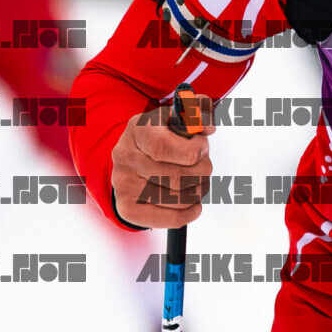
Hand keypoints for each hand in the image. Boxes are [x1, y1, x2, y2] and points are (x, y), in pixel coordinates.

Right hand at [112, 97, 210, 228]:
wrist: (136, 155)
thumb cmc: (165, 134)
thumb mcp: (180, 115)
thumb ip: (198, 112)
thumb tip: (207, 128)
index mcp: (138, 129)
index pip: (163, 148)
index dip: (192, 152)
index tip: (202, 148)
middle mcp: (126, 157)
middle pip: (176, 178)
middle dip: (202, 172)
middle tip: (204, 166)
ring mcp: (124, 184)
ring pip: (178, 200)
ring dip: (199, 191)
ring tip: (197, 180)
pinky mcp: (127, 208)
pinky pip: (170, 219)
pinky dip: (190, 212)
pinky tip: (193, 202)